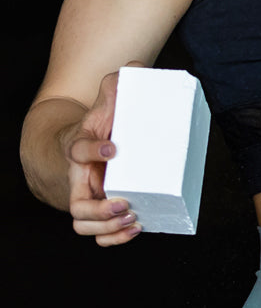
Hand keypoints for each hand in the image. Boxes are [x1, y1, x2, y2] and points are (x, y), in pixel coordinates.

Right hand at [61, 62, 144, 245]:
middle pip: (77, 204)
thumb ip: (119, 83)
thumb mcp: (109, 100)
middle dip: (100, 209)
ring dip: (108, 227)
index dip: (93, 150)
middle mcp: (79, 177)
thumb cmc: (103, 123)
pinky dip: (114, 237)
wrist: (90, 142)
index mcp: (80, 146)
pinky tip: (136, 229)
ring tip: (133, 217)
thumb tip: (135, 69)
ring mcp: (88, 196)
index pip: (77, 149)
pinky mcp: (100, 210)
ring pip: (84, 224)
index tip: (113, 148)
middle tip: (125, 202)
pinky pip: (98, 233)